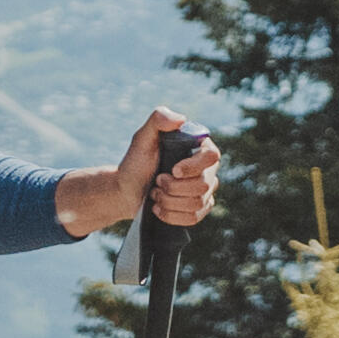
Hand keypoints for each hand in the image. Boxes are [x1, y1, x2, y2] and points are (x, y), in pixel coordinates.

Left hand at [72, 115, 220, 234]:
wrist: (126, 191)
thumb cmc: (135, 163)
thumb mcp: (142, 139)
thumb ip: (158, 120)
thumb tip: (181, 119)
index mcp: (197, 148)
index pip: (212, 156)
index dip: (194, 167)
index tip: (173, 170)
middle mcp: (206, 168)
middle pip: (204, 184)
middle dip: (173, 187)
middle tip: (157, 181)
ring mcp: (205, 190)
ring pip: (198, 203)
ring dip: (169, 201)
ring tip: (155, 194)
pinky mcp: (199, 209)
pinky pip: (194, 218)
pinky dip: (172, 215)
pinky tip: (159, 208)